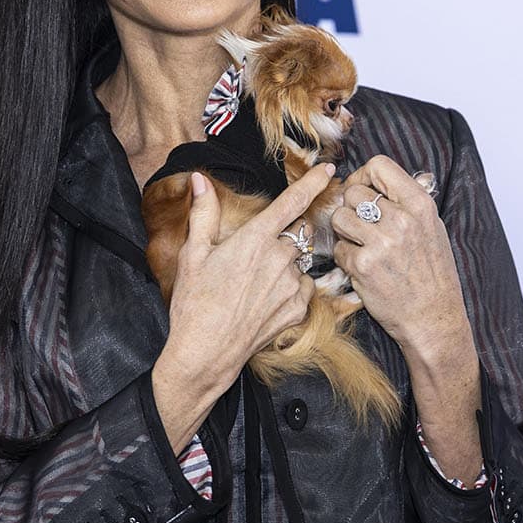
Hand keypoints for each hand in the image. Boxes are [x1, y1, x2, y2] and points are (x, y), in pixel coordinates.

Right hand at [164, 162, 333, 392]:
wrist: (206, 352)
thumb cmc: (195, 303)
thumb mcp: (193, 254)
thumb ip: (204, 213)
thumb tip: (200, 180)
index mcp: (254, 239)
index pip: (292, 202)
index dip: (313, 182)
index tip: (329, 170)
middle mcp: (279, 260)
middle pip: (295, 235)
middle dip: (282, 239)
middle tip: (254, 259)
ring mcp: (291, 286)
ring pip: (299, 263)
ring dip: (285, 266)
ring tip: (254, 285)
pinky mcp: (297, 310)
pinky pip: (303, 288)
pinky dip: (291, 289)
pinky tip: (265, 299)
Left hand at [331, 156, 471, 355]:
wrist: (433, 317)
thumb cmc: (432, 274)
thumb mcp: (431, 227)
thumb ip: (406, 202)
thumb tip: (373, 181)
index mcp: (420, 204)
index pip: (378, 166)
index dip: (363, 176)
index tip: (362, 190)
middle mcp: (401, 219)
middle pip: (353, 192)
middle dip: (351, 208)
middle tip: (362, 227)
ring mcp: (381, 243)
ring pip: (339, 217)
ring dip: (344, 231)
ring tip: (361, 245)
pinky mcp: (363, 266)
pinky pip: (338, 248)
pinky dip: (344, 257)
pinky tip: (362, 267)